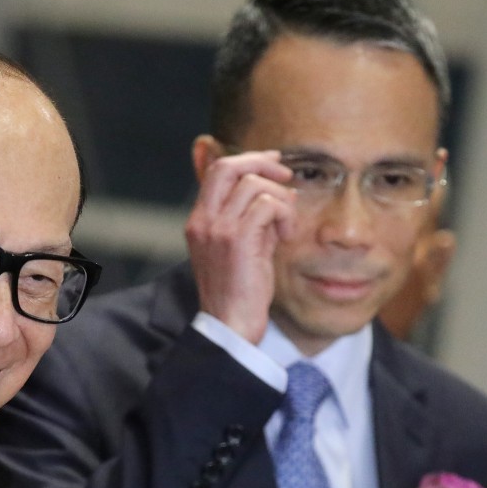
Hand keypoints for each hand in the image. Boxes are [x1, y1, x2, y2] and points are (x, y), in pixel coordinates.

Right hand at [184, 149, 296, 343]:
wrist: (230, 327)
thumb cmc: (239, 292)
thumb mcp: (242, 248)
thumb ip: (253, 218)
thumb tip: (279, 190)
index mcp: (199, 221)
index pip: (218, 171)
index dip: (249, 160)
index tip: (274, 164)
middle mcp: (203, 220)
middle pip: (229, 167)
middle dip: (262, 164)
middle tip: (287, 177)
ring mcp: (217, 229)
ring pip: (253, 184)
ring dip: (280, 199)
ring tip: (286, 224)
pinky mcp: (237, 239)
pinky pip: (267, 205)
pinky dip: (284, 215)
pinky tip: (285, 236)